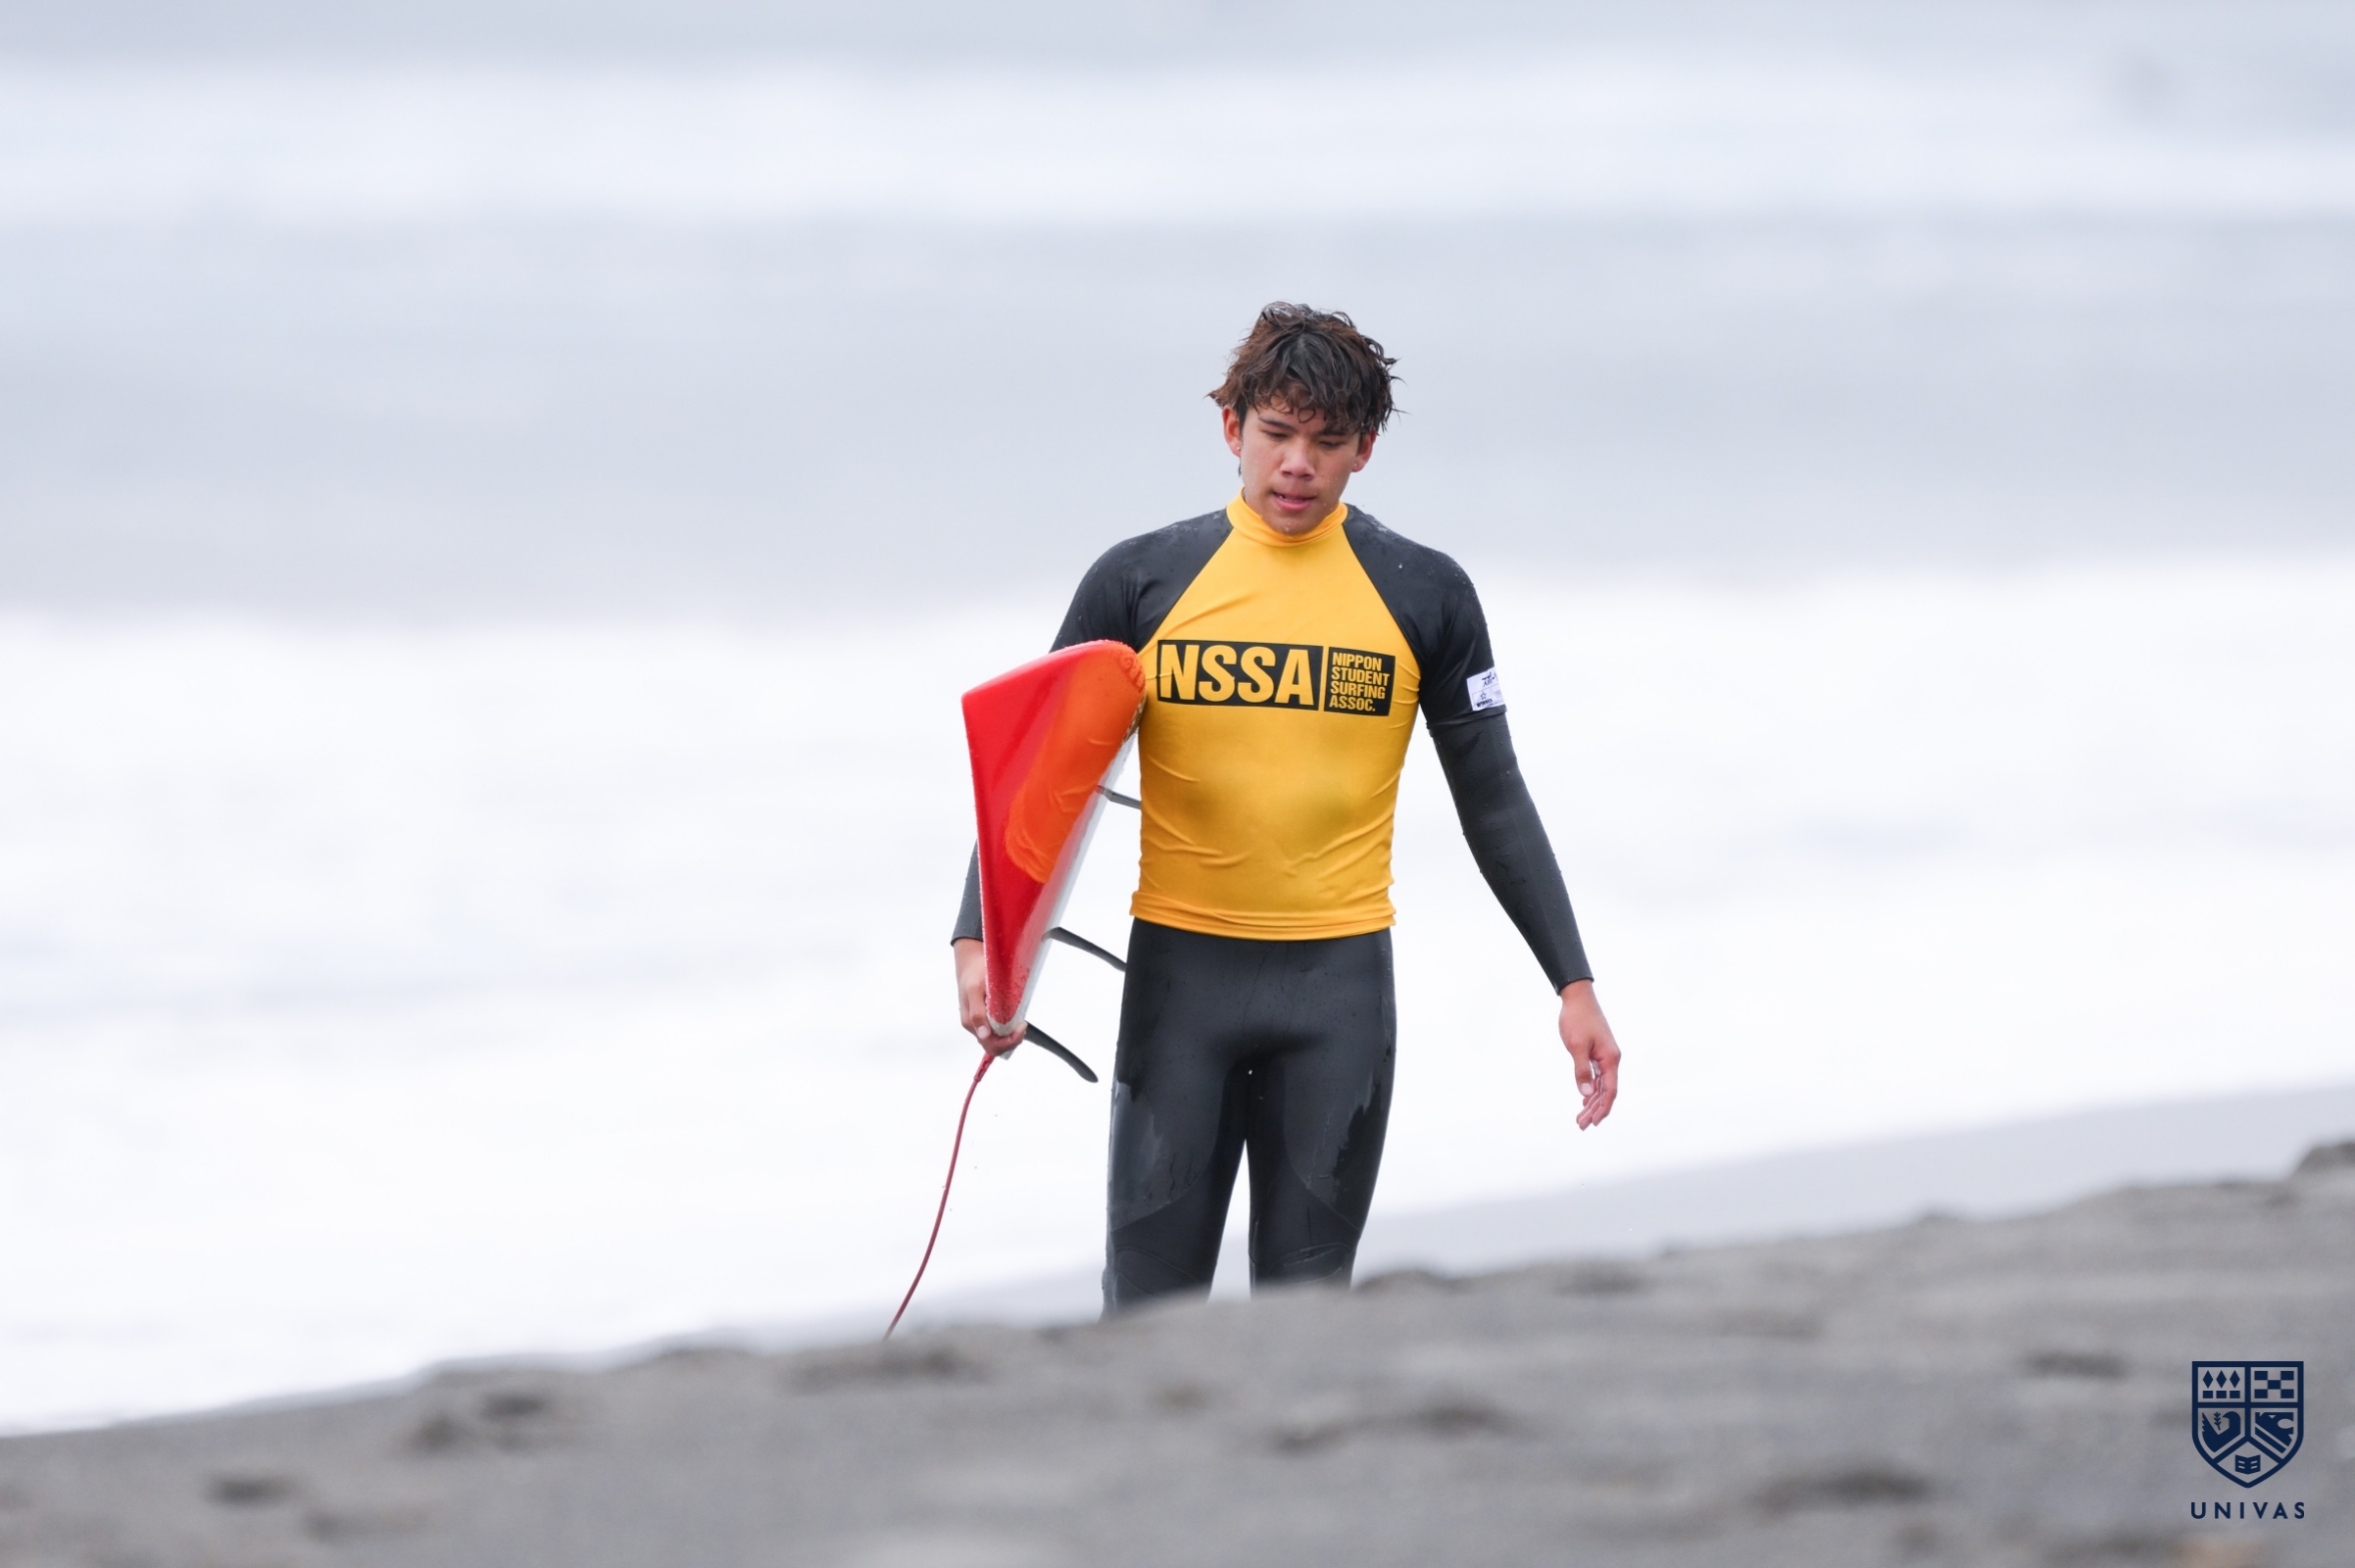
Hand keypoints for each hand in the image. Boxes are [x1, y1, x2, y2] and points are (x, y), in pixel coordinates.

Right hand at [954, 938, 1023, 1054]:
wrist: (972, 963)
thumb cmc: (974, 973)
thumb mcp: (975, 990)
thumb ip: (977, 1013)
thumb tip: (983, 1034)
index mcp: (971, 1022)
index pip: (991, 1044)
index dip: (1009, 1041)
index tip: (1022, 1025)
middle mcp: (975, 1026)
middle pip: (995, 1047)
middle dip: (1012, 1041)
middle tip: (1023, 1025)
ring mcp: (980, 1024)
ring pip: (997, 1042)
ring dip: (1011, 1037)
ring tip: (1020, 1023)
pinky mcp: (986, 1019)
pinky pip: (998, 1034)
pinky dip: (1009, 1031)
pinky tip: (1015, 1021)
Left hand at [1558, 979, 1618, 1129]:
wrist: (1577, 997)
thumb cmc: (1577, 1019)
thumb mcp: (1576, 1046)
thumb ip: (1582, 1071)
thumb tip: (1587, 1094)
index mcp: (1610, 1059)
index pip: (1610, 1091)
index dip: (1603, 1108)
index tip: (1594, 1122)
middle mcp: (1611, 1059)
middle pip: (1606, 1091)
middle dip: (1595, 1110)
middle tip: (1581, 1125)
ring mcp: (1605, 1056)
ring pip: (1601, 1085)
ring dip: (1592, 1102)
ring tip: (1581, 1117)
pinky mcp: (1598, 1052)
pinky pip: (1597, 1076)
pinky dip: (1591, 1089)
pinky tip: (1585, 1099)